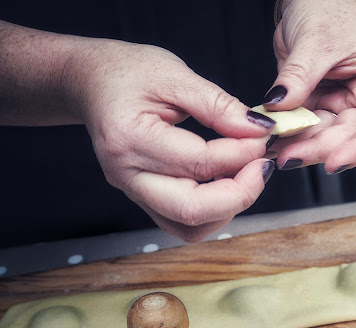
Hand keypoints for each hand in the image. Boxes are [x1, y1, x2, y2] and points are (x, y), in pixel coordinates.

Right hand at [70, 40, 275, 240]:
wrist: (91, 83)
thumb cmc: (127, 73)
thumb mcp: (174, 75)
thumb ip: (218, 105)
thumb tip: (258, 130)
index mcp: (130, 138)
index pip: (199, 163)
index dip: (241, 153)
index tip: (263, 135)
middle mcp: (127, 174)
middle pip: (192, 210)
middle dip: (242, 193)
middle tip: (264, 165)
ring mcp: (133, 191)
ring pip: (189, 226)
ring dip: (229, 207)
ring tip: (246, 173)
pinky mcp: (143, 198)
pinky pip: (182, 223)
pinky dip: (213, 211)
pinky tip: (227, 182)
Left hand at [266, 0, 355, 173]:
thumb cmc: (330, 7)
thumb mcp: (316, 40)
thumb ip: (299, 78)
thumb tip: (280, 107)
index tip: (336, 161)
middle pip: (350, 137)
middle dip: (319, 149)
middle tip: (290, 156)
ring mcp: (341, 104)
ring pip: (325, 137)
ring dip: (301, 146)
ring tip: (276, 150)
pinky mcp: (317, 105)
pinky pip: (304, 127)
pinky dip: (289, 135)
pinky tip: (274, 140)